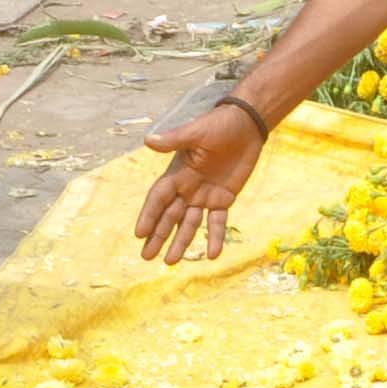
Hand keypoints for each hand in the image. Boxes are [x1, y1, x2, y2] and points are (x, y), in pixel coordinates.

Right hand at [136, 100, 266, 262]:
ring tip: (170, 262)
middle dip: (158, 236)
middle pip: (169, 216)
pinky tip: (212, 255)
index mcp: (177, 173)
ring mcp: (204, 195)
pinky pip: (217, 222)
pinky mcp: (224, 199)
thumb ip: (174, 140)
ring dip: (180, 242)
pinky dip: (215, 237)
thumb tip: (148, 140)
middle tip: (147, 256)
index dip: (149, 215)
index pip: (159, 198)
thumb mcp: (196, 132)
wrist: (247, 125)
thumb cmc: (219, 124)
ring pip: (189, 224)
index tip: (139, 234)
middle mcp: (187, 187)